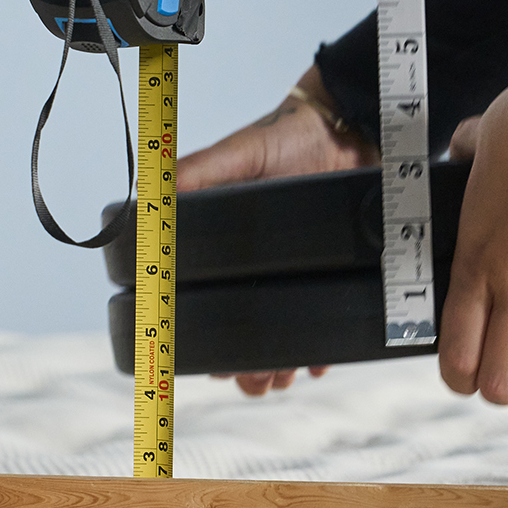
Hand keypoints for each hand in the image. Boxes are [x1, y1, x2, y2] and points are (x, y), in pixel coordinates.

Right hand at [179, 65, 371, 394]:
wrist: (354, 126)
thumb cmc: (291, 135)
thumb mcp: (242, 152)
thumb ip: (200, 171)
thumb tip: (152, 194)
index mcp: (225, 244)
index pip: (201, 300)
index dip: (201, 337)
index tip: (210, 363)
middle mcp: (256, 264)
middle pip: (242, 332)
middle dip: (245, 367)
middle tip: (253, 382)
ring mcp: (294, 272)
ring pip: (281, 337)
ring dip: (277, 368)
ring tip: (282, 380)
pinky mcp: (333, 274)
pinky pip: (323, 325)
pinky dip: (318, 351)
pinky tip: (316, 364)